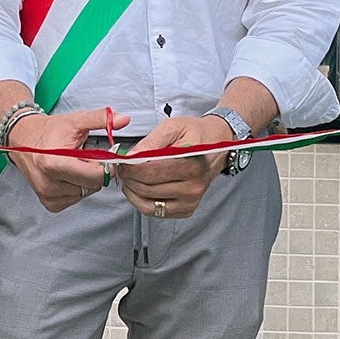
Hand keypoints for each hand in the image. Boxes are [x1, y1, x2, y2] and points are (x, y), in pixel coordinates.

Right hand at [6, 108, 127, 212]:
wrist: (24, 138)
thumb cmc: (49, 131)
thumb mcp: (76, 121)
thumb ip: (101, 120)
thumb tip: (123, 119)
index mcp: (55, 164)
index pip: (96, 176)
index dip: (103, 165)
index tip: (99, 155)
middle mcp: (49, 183)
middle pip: (92, 186)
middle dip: (93, 171)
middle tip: (83, 157)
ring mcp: (47, 195)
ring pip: (85, 193)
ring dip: (84, 180)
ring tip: (72, 164)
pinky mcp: (49, 203)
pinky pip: (75, 198)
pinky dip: (76, 187)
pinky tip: (67, 174)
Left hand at [113, 115, 229, 219]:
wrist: (217, 145)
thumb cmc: (195, 134)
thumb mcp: (173, 127)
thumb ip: (150, 142)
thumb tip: (131, 157)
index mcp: (192, 164)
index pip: (151, 172)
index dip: (130, 167)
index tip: (121, 161)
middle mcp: (193, 186)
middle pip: (147, 188)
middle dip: (128, 177)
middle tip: (122, 167)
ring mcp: (191, 201)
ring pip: (148, 204)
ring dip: (132, 191)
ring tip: (129, 177)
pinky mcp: (186, 209)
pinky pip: (155, 211)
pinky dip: (141, 200)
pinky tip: (140, 187)